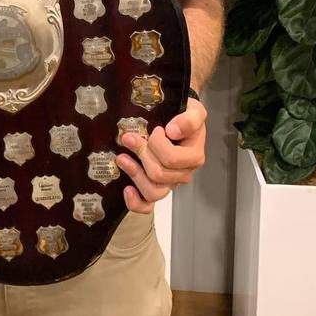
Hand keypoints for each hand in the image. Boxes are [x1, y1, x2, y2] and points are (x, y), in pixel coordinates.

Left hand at [115, 97, 206, 213]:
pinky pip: (148, 205)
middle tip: (128, 137)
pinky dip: (136, 203)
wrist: (180, 118)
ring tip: (120, 158)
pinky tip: (126, 190)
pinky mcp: (158, 187)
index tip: (155, 129)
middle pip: (158, 174)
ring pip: (152, 191)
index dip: (157, 144)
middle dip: (140, 154)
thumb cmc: (186, 114)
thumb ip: (189, 120)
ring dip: (134, 173)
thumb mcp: (194, 110)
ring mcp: (170, 183)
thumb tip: (172, 131)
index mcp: (193, 157)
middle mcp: (183, 174)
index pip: (171, 158)